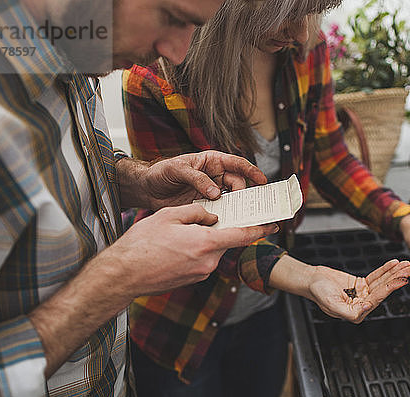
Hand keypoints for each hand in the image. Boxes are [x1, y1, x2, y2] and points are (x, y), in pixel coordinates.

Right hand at [104, 203, 277, 297]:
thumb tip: (212, 217)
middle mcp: (208, 262)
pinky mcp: (191, 280)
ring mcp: (200, 273)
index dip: (260, 230)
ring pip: (211, 250)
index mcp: (206, 243)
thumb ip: (197, 212)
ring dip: (202, 240)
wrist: (123, 275)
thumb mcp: (170, 215)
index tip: (273, 225)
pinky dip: (194, 251)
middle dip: (218, 230)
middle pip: (224, 241)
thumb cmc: (143, 243)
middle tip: (202, 221)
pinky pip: (200, 260)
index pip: (242, 236)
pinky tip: (174, 247)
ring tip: (176, 235)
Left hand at [117, 151, 266, 209]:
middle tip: (249, 205)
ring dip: (236, 206)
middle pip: (238, 184)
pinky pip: (220, 210)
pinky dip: (224, 216)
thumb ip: (198, 179)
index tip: (262, 180)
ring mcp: (211, 191)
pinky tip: (226, 221)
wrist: (147, 189)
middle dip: (245, 193)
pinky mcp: (205, 205)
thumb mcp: (178, 170)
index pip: (237, 164)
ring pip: (231, 199)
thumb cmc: (161, 172)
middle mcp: (215, 176)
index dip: (252, 171)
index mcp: (212, 161)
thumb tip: (216, 192)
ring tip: (242, 214)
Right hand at [306, 260, 409, 322]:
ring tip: (407, 265)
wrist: (310, 280)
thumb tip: (367, 308)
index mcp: (356, 313)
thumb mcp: (331, 303)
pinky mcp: (361, 284)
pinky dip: (385, 269)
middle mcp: (362, 304)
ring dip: (395, 273)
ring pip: (382, 282)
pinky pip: (376, 276)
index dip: (388, 290)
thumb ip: (350, 311)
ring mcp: (362, 294)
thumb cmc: (317, 292)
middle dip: (397, 279)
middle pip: (383, 290)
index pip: (376, 300)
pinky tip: (394, 263)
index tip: (399, 281)